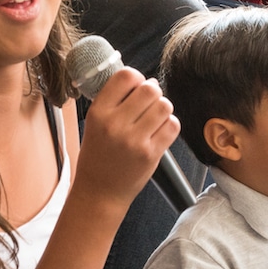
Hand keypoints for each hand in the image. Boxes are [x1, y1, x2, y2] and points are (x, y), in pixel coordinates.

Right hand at [73, 67, 179, 211]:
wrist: (100, 191)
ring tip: (154, 118)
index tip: (136, 86)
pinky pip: (173, 126)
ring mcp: (134, 140)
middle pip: (150, 89)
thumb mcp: (95, 123)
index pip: (125, 76)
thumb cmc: (98, 154)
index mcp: (98, 112)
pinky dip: (170, 125)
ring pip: (164, 106)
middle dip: (153, 92)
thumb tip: (145, 80)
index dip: (136, 77)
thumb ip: (114, 100)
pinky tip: (159, 130)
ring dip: (163, 108)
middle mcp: (115, 124)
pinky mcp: (150, 154)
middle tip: (149, 102)